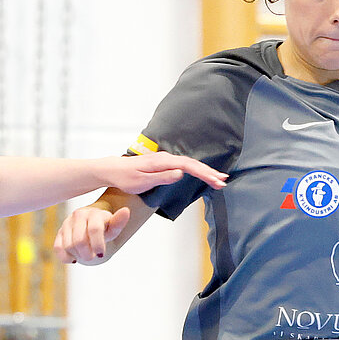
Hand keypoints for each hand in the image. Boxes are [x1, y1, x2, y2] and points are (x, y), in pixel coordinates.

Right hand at [53, 204, 130, 264]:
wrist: (92, 226)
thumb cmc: (106, 228)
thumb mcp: (114, 228)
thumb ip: (119, 222)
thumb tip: (126, 210)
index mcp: (94, 213)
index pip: (94, 229)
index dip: (98, 245)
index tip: (101, 254)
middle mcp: (78, 215)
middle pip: (79, 241)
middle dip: (87, 254)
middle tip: (93, 257)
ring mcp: (67, 223)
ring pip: (69, 246)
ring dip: (78, 255)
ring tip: (86, 255)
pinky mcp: (59, 233)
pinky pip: (58, 248)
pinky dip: (65, 257)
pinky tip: (74, 258)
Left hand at [98, 151, 226, 194]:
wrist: (114, 170)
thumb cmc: (126, 177)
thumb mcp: (143, 181)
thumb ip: (163, 177)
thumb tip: (181, 173)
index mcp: (162, 161)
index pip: (188, 166)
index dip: (204, 173)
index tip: (216, 180)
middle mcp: (166, 158)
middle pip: (192, 164)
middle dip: (209, 172)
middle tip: (224, 181)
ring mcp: (166, 160)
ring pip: (190, 165)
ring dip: (205, 172)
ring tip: (218, 179)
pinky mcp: (165, 164)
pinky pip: (184, 166)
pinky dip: (196, 171)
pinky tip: (203, 174)